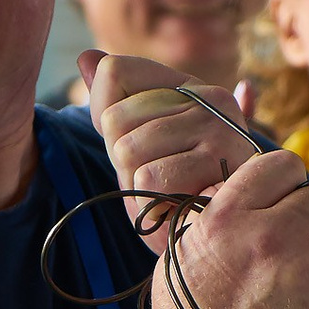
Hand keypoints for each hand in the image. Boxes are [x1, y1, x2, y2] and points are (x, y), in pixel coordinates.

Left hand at [79, 49, 261, 246]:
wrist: (221, 250)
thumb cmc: (177, 198)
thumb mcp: (138, 147)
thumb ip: (113, 103)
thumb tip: (86, 58)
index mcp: (188, 88)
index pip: (114, 73)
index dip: (110, 121)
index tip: (141, 149)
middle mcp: (210, 97)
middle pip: (115, 121)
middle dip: (124, 166)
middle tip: (160, 184)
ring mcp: (220, 127)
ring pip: (128, 152)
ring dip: (138, 189)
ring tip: (171, 197)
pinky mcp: (222, 163)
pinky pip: (149, 179)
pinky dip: (152, 206)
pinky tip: (177, 211)